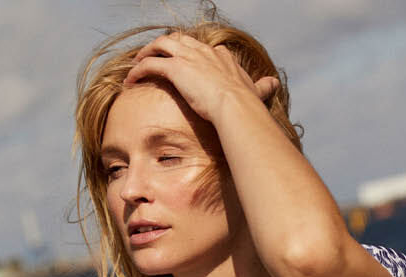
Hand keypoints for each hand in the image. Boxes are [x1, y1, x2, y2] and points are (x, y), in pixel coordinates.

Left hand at [123, 31, 278, 122]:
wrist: (235, 107)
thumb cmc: (245, 105)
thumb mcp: (255, 92)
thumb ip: (262, 87)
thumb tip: (274, 84)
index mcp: (220, 57)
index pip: (201, 48)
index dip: (189, 52)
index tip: (182, 61)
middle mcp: (203, 52)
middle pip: (178, 39)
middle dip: (163, 46)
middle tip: (152, 56)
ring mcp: (188, 58)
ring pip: (160, 45)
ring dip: (146, 53)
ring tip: (136, 66)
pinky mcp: (175, 68)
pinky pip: (151, 63)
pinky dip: (139, 69)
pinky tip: (131, 79)